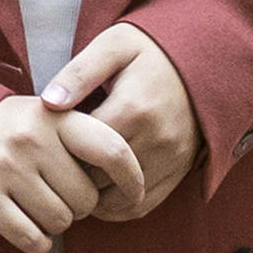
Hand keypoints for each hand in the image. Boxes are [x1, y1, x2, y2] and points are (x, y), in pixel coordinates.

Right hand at [0, 95, 144, 252]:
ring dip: (53, 224)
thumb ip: (79, 136)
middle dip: (78, 207)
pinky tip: (26, 228)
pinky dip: (36, 242)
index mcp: (52, 115)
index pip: (111, 149)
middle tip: (58, 197)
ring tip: (35, 207)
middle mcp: (30, 138)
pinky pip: (31, 239)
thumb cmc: (2, 128)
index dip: (132, 179)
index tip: (134, 194)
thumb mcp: (40, 115)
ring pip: (59, 221)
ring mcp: (4, 167)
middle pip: (85, 198)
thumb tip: (123, 179)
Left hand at [41, 23, 200, 218]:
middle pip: (96, 177)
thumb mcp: (112, 46)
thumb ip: (79, 73)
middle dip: (70, 173)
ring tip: (73, 175)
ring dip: (91, 194)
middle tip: (52, 160)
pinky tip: (98, 188)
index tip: (45, 138)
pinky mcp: (180, 172)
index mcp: (134, 109)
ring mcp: (171, 160)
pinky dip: (116, 206)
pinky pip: (142, 206)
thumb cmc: (150, 50)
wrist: (207, 59)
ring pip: (118, 199)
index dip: (55, 147)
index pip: (81, 148)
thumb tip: (48, 102)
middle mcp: (157, 140)